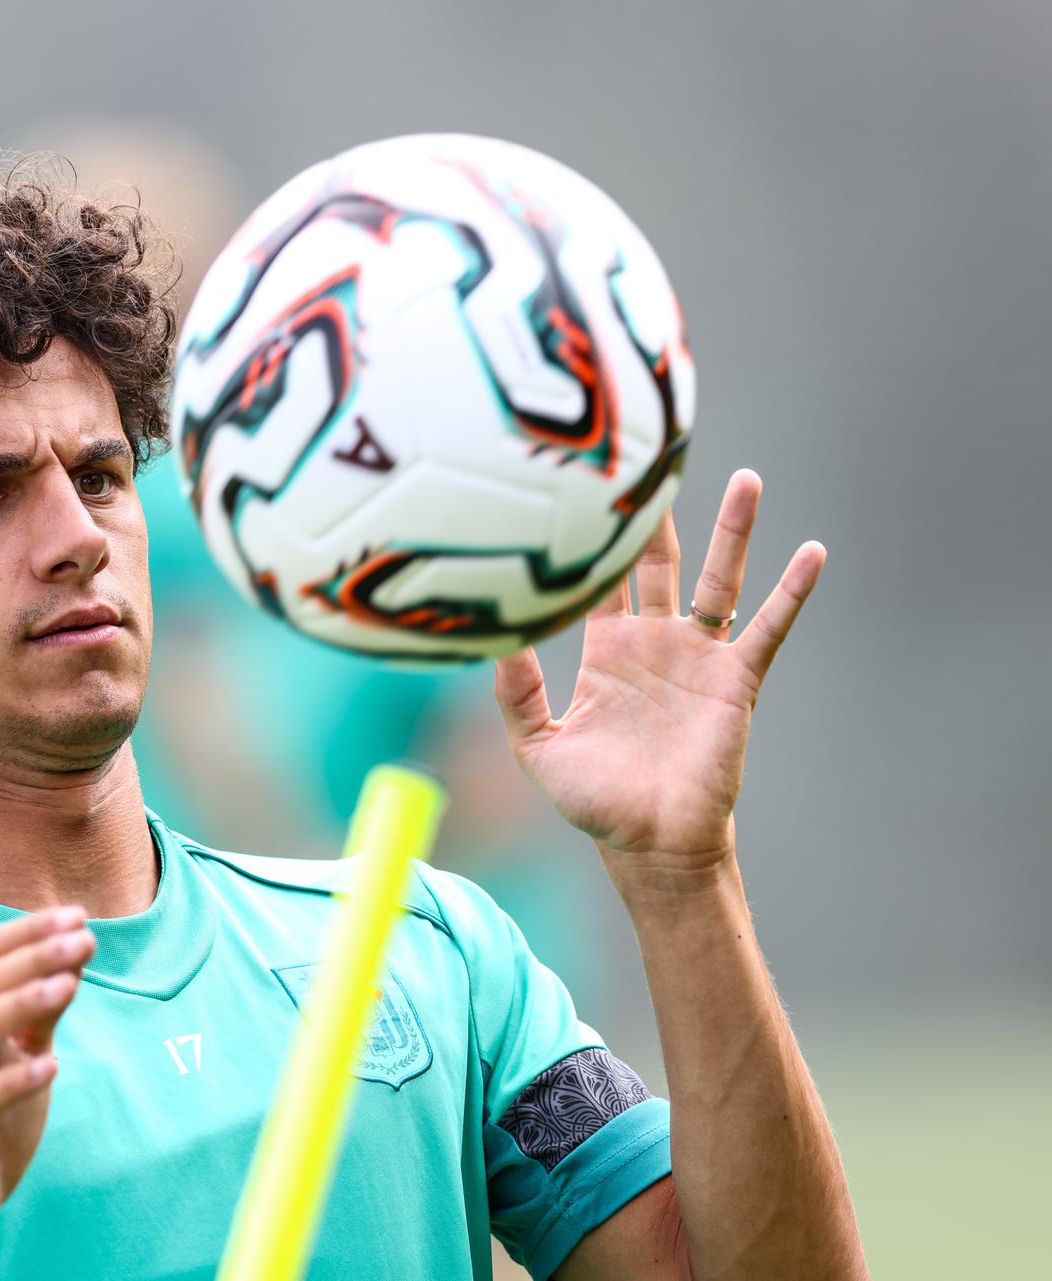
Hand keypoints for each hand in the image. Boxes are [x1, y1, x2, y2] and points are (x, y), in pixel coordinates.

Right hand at [0, 907, 94, 1271]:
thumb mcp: (26, 1062)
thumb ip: (41, 1017)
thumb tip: (75, 958)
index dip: (30, 933)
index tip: (78, 915)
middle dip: (36, 957)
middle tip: (84, 938)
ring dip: (22, 1004)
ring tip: (68, 986)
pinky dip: (11, 1081)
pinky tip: (51, 1066)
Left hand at [491, 470, 824, 870]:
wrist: (650, 844)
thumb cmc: (594, 801)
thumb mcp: (538, 746)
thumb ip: (514, 693)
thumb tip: (494, 638)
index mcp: (606, 652)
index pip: (600, 581)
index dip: (594, 540)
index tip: (585, 487)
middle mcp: (654, 644)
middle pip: (661, 563)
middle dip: (660, 516)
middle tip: (658, 455)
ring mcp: (698, 658)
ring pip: (719, 580)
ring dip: (734, 532)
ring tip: (747, 480)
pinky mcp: (735, 680)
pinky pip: (768, 628)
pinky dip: (792, 591)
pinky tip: (813, 552)